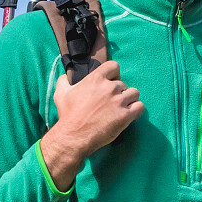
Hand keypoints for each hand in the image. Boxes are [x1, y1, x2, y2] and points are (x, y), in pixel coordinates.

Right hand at [40, 61, 144, 189]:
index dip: (113, 74)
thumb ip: (64, 81)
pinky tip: (129, 114)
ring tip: (120, 107)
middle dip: (118, 92)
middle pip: (123, 84)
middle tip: (110, 102)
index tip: (110, 81)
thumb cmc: (68, 115)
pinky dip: (136, 109)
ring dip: (129, 99)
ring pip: (134, 93)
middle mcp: (110, 88)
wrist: (74, 135)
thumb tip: (67, 76)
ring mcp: (119, 101)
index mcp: (96, 79)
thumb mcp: (61, 93)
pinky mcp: (126, 115)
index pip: (114, 66)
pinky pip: (140, 106)